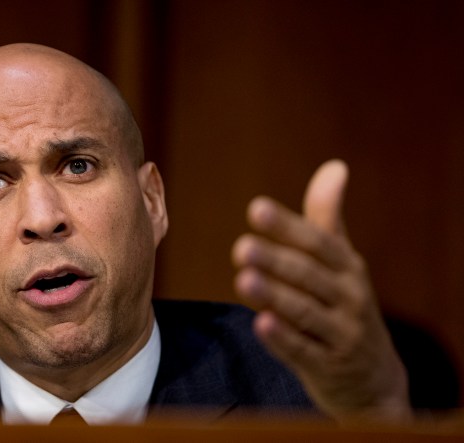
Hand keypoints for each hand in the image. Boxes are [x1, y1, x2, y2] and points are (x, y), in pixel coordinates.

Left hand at [232, 159, 411, 420]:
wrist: (373, 379)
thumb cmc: (344, 306)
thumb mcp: (341, 263)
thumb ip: (327, 219)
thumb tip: (334, 166)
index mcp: (348, 268)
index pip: (317, 242)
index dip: (287, 226)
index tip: (256, 209)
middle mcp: (349, 298)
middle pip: (309, 276)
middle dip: (275, 260)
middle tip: (241, 247)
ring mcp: (342, 335)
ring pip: (305, 313)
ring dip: (274, 296)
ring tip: (243, 279)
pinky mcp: (329, 368)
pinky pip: (304, 352)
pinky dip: (283, 339)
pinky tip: (260, 324)